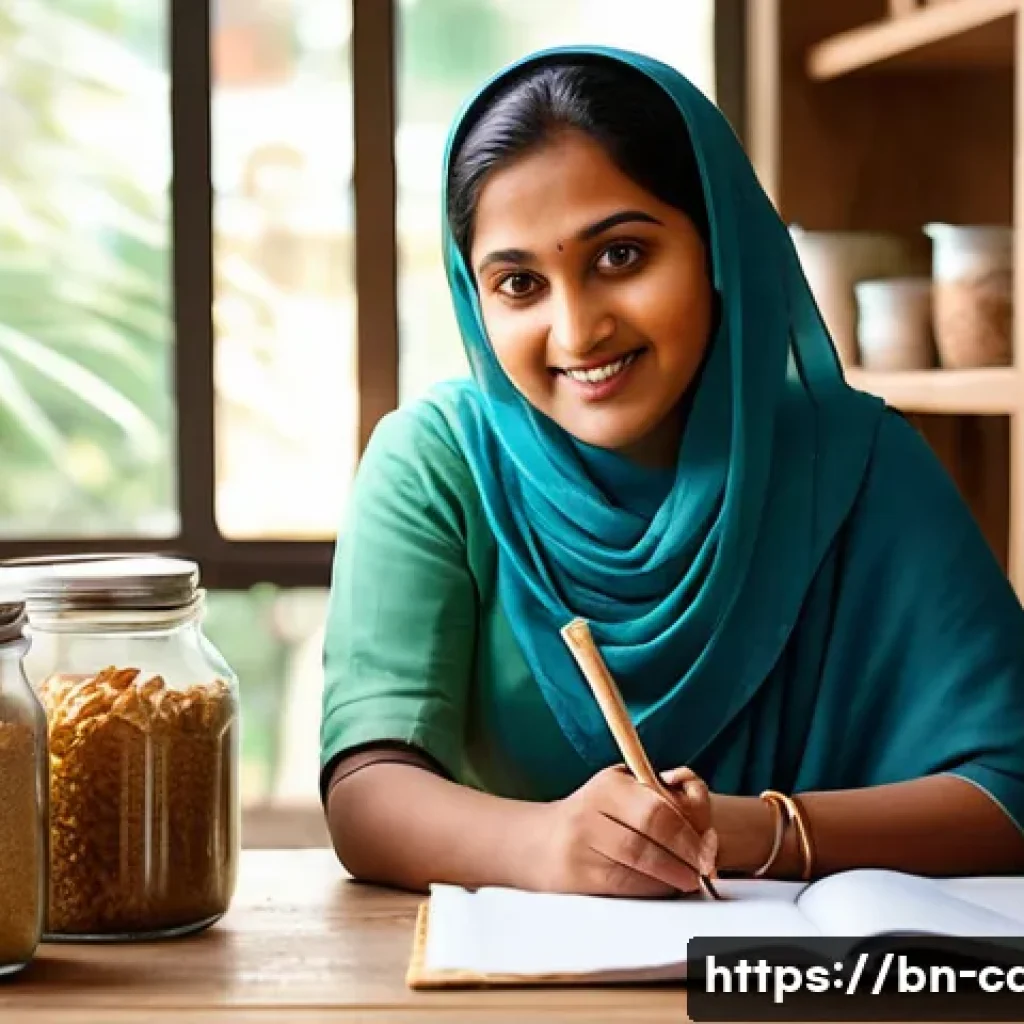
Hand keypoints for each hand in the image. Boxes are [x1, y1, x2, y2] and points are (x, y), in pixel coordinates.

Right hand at [532, 764, 717, 897]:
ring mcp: (580, 846)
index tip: (708, 846)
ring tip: (686, 879)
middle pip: (648, 838)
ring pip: (637, 866)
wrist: (539, 842)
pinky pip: (624, 886)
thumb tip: (701, 813)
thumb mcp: (622, 790)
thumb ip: (661, 793)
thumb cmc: (595, 815)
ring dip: (671, 877)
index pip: (657, 809)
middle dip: (684, 857)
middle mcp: (589, 812)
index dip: (689, 832)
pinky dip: (651, 889)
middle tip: (702, 868)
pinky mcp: (577, 876)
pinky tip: (662, 886)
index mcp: (608, 785)